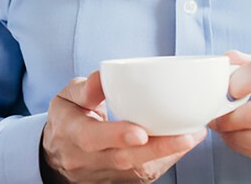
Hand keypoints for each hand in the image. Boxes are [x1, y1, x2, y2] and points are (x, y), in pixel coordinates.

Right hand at [41, 71, 205, 183]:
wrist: (57, 155)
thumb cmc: (67, 119)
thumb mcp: (67, 97)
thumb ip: (87, 88)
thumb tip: (104, 76)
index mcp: (71, 134)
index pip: (91, 138)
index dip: (116, 135)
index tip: (141, 132)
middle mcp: (86, 160)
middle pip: (123, 160)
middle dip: (158, 149)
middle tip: (187, 136)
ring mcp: (103, 174)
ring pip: (138, 171)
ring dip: (168, 155)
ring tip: (193, 136)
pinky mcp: (119, 182)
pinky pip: (144, 175)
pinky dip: (165, 160)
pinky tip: (182, 145)